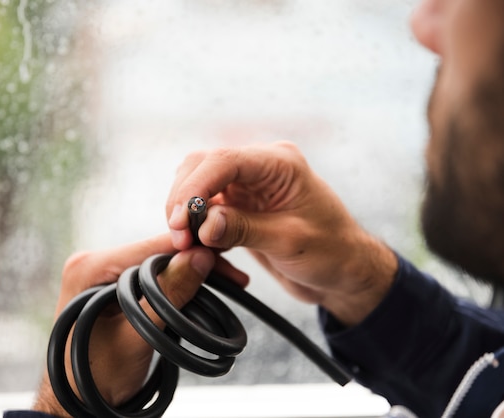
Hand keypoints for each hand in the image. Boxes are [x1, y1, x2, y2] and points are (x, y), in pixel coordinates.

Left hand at [33, 234, 216, 415]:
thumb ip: (167, 295)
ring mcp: (103, 277)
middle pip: (156, 254)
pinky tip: (203, 290)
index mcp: (89, 267)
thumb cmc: (95, 377)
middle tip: (233, 275)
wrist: (80, 405)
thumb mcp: (137, 335)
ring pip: (158, 267)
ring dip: (190, 275)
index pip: (150, 247)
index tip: (223, 257)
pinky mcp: (114, 290)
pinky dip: (177, 286)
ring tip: (227, 282)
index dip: (190, 249)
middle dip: (195, 264)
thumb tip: (199, 258)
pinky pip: (152, 280)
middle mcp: (94, 264)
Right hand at [166, 141, 397, 325]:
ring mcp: (247, 187)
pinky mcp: (240, 208)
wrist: (345, 271)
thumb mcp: (289, 241)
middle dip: (183, 200)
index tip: (179, 219)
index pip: (224, 160)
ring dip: (185, 215)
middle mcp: (259, 169)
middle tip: (179, 237)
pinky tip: (200, 251)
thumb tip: (203, 225)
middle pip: (202, 167)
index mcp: (279, 163)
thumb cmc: (332, 251)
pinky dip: (197, 230)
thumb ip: (244, 229)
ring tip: (186, 246)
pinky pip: (205, 211)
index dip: (195, 187)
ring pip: (198, 188)